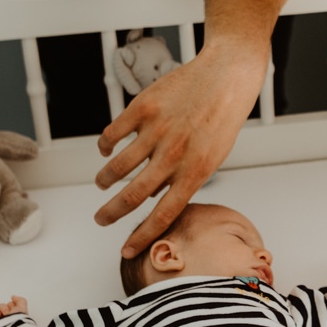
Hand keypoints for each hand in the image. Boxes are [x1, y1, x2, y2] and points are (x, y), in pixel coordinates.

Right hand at [0, 296, 27, 326]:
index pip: (7, 306)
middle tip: (6, 314)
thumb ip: (20, 300)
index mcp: (11, 316)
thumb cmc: (18, 323)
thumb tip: (13, 297)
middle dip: (2, 308)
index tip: (12, 309)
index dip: (9, 306)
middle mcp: (3, 320)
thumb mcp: (23, 309)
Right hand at [96, 40, 265, 254]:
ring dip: (106, 179)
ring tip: (103, 183)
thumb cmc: (222, 119)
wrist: (226, 76)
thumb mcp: (212, 157)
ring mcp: (157, 130)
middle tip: (100, 219)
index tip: (125, 250)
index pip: (163, 215)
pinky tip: (106, 150)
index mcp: (195, 172)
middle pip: (133, 195)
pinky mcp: (143, 107)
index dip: (141, 237)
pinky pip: (113, 134)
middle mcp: (174, 154)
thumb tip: (154, 196)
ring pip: (118, 166)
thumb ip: (184, 178)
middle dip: (111, 213)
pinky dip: (105, 146)